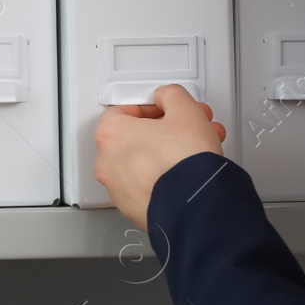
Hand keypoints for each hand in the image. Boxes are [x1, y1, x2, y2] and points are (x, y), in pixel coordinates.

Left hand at [94, 85, 226, 231]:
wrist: (196, 206)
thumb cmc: (184, 163)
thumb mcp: (185, 110)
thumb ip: (171, 95)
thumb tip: (167, 97)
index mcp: (110, 135)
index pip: (123, 111)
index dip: (151, 107)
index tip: (167, 110)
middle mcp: (107, 164)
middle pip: (135, 137)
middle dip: (166, 130)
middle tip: (188, 128)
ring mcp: (119, 190)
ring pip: (143, 163)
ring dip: (168, 153)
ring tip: (197, 151)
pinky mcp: (134, 209)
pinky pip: (147, 185)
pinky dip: (164, 177)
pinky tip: (188, 172)